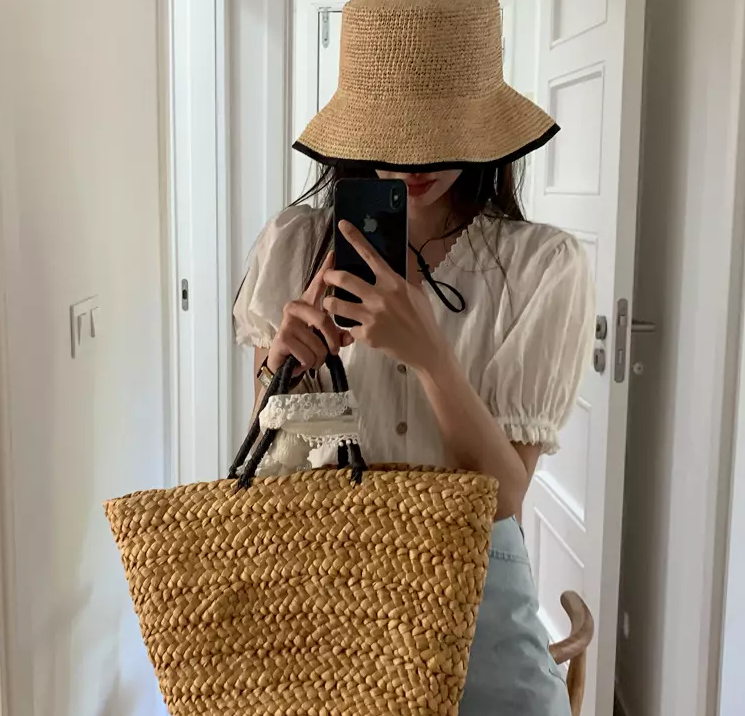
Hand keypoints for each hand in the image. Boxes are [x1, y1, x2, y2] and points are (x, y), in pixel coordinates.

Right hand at [267, 252, 352, 374]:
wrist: (284, 366)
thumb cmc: (307, 348)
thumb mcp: (326, 340)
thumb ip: (340, 336)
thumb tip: (350, 336)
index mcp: (308, 305)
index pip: (318, 284)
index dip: (326, 270)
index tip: (334, 253)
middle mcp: (296, 308)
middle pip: (324, 320)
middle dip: (332, 340)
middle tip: (333, 351)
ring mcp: (287, 322)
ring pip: (318, 343)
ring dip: (319, 357)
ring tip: (312, 358)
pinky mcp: (282, 337)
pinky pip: (308, 354)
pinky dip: (309, 363)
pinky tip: (301, 362)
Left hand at [322, 220, 449, 371]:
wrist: (426, 349)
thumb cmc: (422, 318)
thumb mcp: (416, 292)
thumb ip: (401, 277)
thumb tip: (392, 261)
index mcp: (393, 282)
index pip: (370, 255)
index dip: (354, 238)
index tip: (342, 225)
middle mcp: (380, 297)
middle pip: (343, 279)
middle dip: (329, 276)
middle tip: (327, 277)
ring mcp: (372, 317)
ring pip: (336, 304)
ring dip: (329, 303)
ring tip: (331, 304)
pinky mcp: (367, 335)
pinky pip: (348, 327)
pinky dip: (350, 328)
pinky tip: (357, 330)